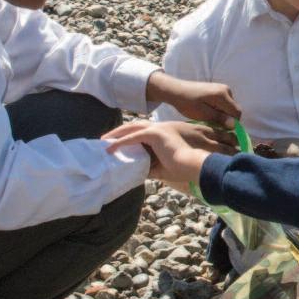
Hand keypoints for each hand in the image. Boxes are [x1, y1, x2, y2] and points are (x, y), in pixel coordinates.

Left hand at [102, 118, 223, 190]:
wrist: (194, 165)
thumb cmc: (183, 168)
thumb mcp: (162, 168)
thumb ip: (150, 167)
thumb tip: (137, 172)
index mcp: (164, 133)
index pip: (143, 130)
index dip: (129, 134)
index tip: (118, 141)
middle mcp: (160, 128)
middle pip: (134, 126)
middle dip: (119, 131)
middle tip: (106, 139)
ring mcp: (158, 129)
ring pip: (131, 128)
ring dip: (117, 134)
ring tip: (105, 142)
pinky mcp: (155, 134)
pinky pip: (133, 137)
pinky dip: (120, 142)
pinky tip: (110, 149)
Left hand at [145, 71, 239, 126]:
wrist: (176, 90)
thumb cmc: (187, 103)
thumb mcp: (203, 114)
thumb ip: (219, 118)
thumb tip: (234, 125)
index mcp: (223, 95)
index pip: (237, 113)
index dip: (232, 124)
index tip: (221, 129)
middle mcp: (226, 89)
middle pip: (234, 109)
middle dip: (226, 118)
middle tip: (212, 123)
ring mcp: (222, 88)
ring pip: (229, 107)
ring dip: (222, 114)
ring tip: (208, 117)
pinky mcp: (218, 89)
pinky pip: (224, 103)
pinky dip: (219, 109)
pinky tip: (208, 111)